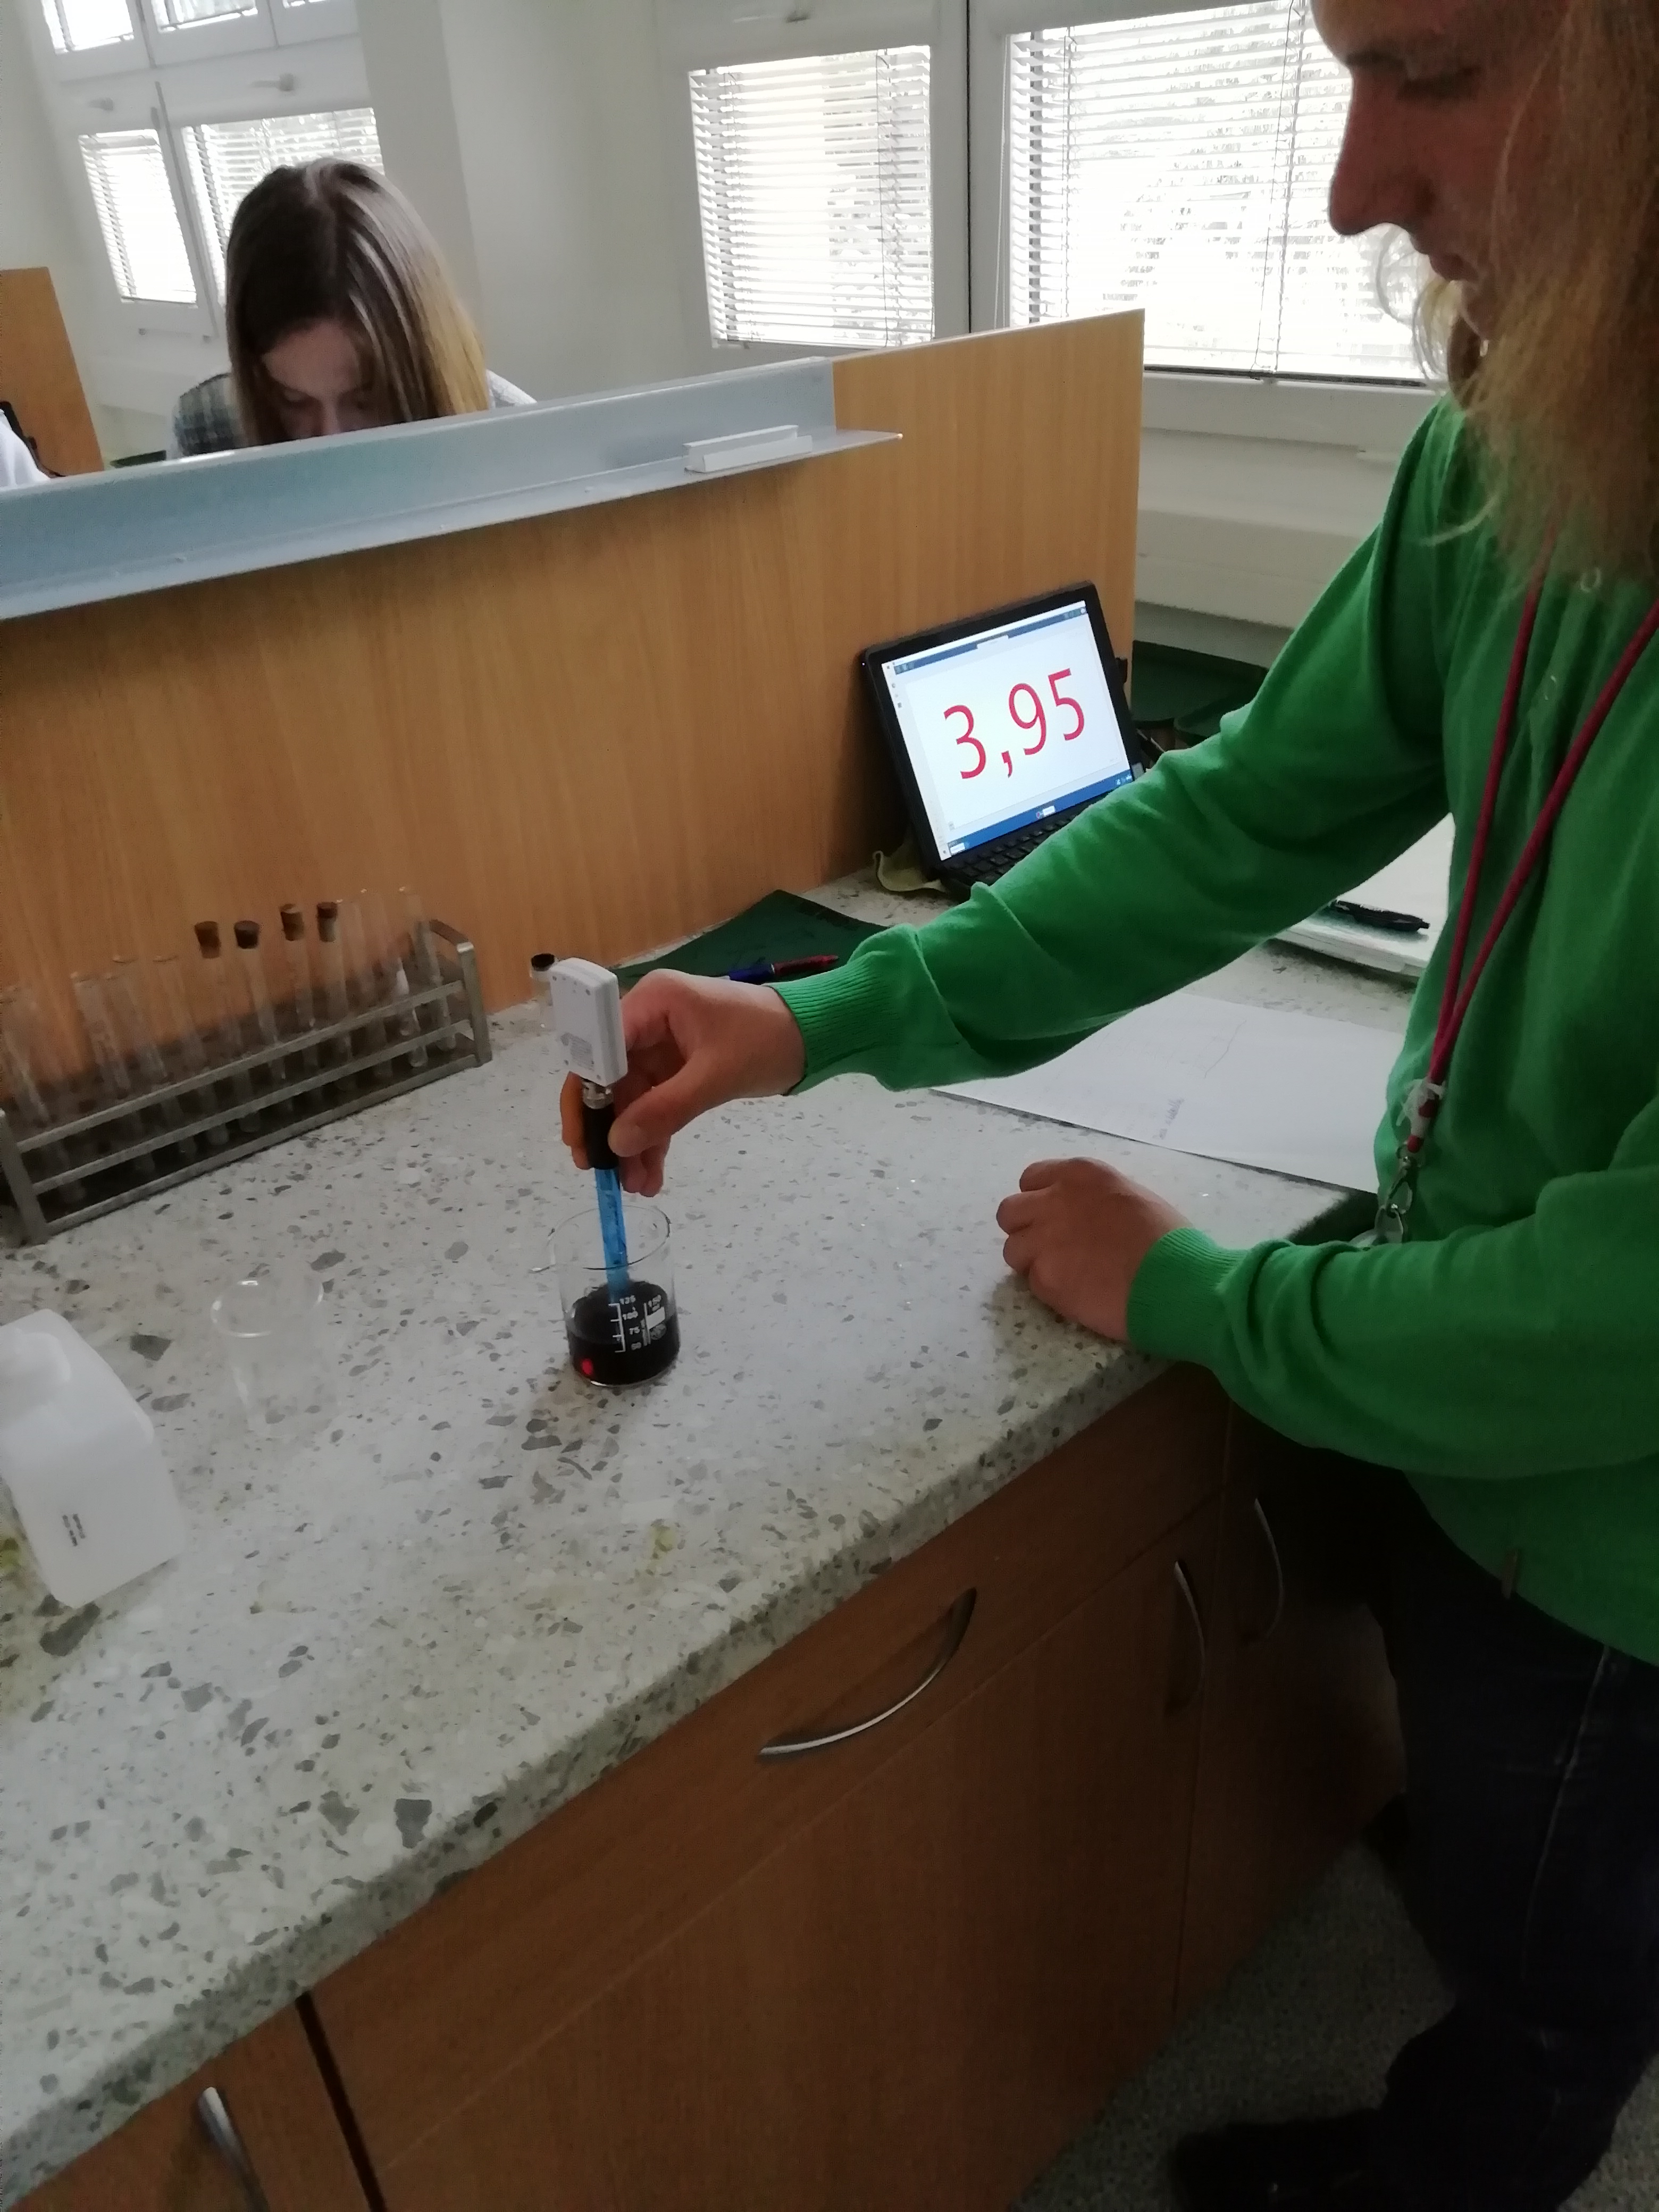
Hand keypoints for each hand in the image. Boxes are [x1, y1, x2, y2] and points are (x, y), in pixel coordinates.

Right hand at [559, 970, 805, 1194]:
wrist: (814, 1034)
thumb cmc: (767, 1040)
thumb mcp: (715, 1077)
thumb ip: (666, 1109)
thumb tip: (618, 1144)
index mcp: (652, 1003)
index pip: (599, 1049)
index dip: (585, 1096)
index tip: (581, 1140)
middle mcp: (648, 1020)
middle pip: (611, 1078)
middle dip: (610, 1128)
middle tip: (602, 1173)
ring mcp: (663, 1045)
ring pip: (633, 1099)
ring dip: (634, 1142)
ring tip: (636, 1187)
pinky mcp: (679, 1067)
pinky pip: (656, 1104)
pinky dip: (655, 1136)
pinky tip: (651, 1173)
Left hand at [995, 1157, 1187, 1341]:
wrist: (1178, 1281)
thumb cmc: (1169, 1240)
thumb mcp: (1131, 1197)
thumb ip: (1095, 1199)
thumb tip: (1083, 1215)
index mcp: (1079, 1175)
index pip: (1031, 1179)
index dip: (1040, 1201)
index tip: (1054, 1217)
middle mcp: (1054, 1201)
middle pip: (1010, 1212)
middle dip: (1025, 1230)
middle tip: (1050, 1248)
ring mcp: (1045, 1240)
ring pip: (1012, 1249)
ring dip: (1032, 1262)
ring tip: (1064, 1275)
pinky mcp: (1045, 1278)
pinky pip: (1031, 1282)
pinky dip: (1048, 1289)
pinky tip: (1077, 1293)